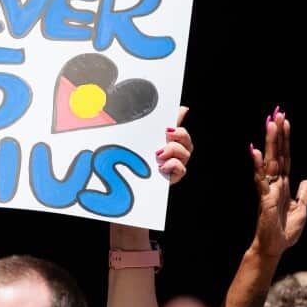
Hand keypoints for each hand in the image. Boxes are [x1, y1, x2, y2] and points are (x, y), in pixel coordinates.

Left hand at [111, 106, 191, 245]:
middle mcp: (171, 149)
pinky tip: (162, 167)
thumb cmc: (121, 166)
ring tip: (159, 154)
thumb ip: (129, 128)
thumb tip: (140, 114)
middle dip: (179, 133)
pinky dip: (174, 166)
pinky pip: (182, 169)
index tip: (176, 110)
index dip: (179, 114)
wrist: (120, 197)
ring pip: (186, 152)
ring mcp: (173, 163)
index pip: (175, 121)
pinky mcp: (172, 177)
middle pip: (185, 136)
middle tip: (166, 133)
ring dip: (174, 150)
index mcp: (160, 138)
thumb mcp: (122, 145)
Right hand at [250, 107, 306, 257]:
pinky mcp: (264, 199)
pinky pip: (261, 179)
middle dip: (277, 133)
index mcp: (283, 184)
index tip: (284, 119)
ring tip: (270, 123)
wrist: (274, 248)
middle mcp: (275, 183)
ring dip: (270, 142)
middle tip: (277, 112)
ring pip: (270, 161)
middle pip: (277, 153)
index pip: (285, 156)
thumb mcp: (301, 210)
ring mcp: (268, 189)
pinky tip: (256, 152)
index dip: (285, 139)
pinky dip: (258, 165)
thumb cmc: (284, 231)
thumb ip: (305, 194)